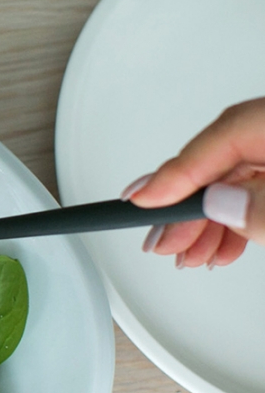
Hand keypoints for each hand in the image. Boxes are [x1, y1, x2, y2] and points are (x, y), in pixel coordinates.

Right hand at [122, 97, 264, 267]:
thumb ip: (263, 206)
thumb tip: (219, 202)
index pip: (220, 138)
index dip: (174, 174)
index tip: (140, 201)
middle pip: (222, 160)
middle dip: (186, 206)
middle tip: (160, 240)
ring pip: (237, 177)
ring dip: (206, 219)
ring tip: (188, 254)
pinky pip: (256, 185)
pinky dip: (235, 216)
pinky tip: (220, 244)